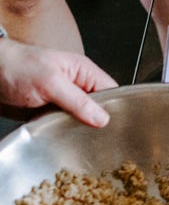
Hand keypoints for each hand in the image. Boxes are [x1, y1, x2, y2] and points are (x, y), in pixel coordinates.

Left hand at [0, 39, 117, 126]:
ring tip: (78, 138)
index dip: (115, 108)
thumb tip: (102, 118)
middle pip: (98, 108)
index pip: (112, 91)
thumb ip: (78, 100)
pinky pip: (63, 125)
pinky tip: (61, 137)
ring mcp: (63, 100)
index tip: (115, 126)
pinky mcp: (49, 112)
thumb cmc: (16, 66)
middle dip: (96, 122)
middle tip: (96, 137)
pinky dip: (62, 132)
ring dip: (77, 129)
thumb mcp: (51, 82)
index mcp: (83, 72)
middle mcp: (76, 86)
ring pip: (81, 119)